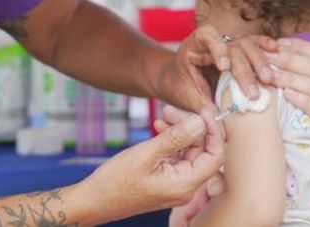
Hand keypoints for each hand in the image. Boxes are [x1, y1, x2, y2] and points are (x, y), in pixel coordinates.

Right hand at [81, 107, 224, 221]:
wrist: (93, 200)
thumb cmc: (116, 183)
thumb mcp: (146, 154)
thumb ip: (176, 138)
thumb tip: (199, 122)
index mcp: (185, 184)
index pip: (215, 155)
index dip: (212, 131)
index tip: (202, 111)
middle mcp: (185, 186)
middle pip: (201, 150)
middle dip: (190, 127)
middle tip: (171, 109)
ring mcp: (175, 183)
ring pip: (188, 150)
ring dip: (179, 131)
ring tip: (163, 115)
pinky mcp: (165, 179)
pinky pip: (176, 156)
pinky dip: (170, 140)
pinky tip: (159, 127)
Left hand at [159, 24, 277, 110]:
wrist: (176, 77)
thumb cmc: (179, 86)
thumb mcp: (186, 97)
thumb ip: (201, 107)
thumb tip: (216, 125)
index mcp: (195, 44)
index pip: (208, 36)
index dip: (218, 49)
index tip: (224, 67)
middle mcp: (214, 40)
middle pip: (234, 46)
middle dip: (245, 68)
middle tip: (252, 92)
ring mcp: (229, 43)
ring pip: (248, 45)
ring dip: (260, 63)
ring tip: (269, 81)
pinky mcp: (240, 50)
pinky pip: (255, 45)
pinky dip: (266, 48)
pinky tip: (277, 51)